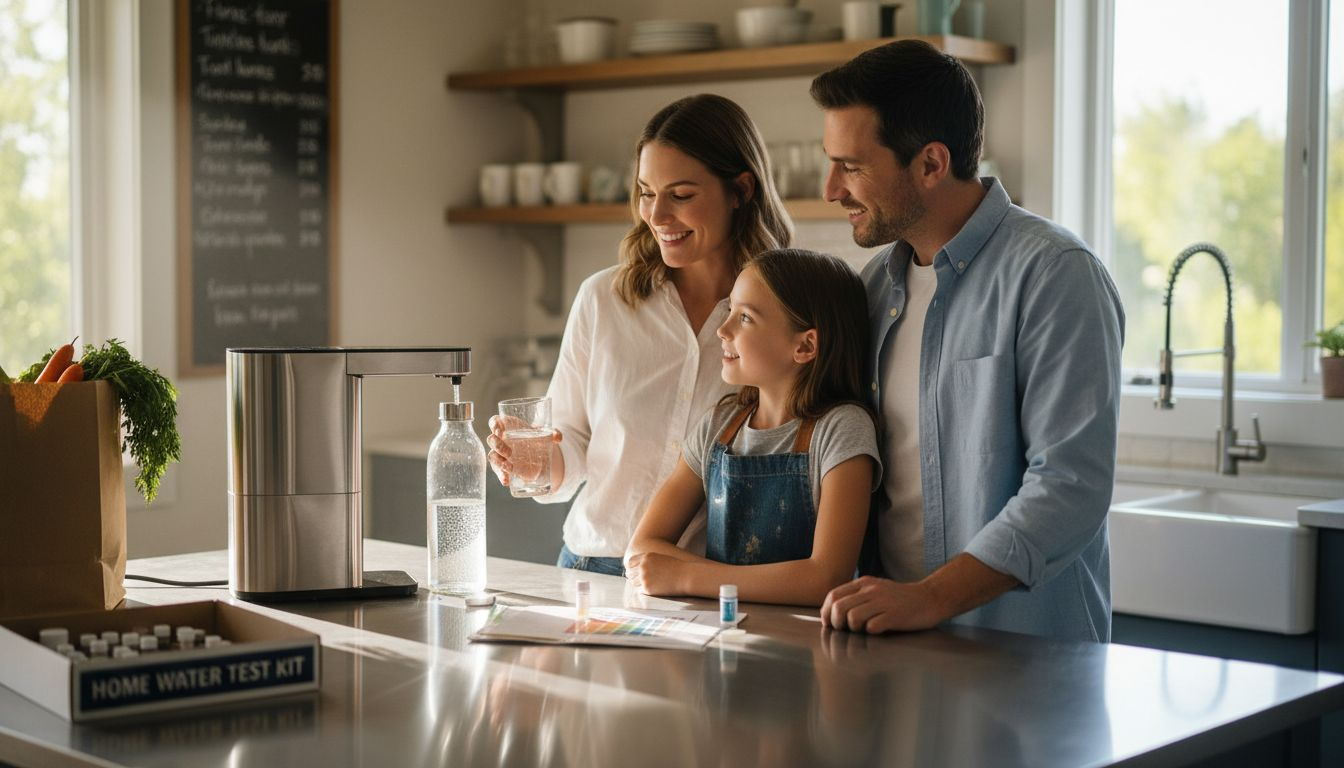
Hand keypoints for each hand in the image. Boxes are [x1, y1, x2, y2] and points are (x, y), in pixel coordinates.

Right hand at [486, 415, 560, 487]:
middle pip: (491, 440)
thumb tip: (558, 437)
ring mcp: (499, 454)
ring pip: (493, 456)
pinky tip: (506, 481)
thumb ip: (552, 433)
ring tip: (510, 467)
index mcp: (506, 426)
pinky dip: (501, 476)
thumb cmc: (535, 437)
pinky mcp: (502, 467)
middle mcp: (500, 440)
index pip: (494, 422)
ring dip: (499, 461)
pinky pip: (498, 471)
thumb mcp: (544, 434)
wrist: (536, 453)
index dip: (493, 425)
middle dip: (497, 445)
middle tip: (508, 451)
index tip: (499, 430)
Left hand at [624, 552, 683, 595]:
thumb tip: (638, 569)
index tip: (633, 572)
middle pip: (630, 573)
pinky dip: (644, 590)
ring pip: (633, 582)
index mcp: (646, 557)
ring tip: (648, 584)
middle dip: (633, 577)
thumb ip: (648, 562)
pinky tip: (652, 589)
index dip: (631, 568)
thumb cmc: (676, 568)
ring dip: (638, 584)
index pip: (630, 563)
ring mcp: (644, 577)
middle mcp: (643, 566)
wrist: (686, 576)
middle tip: (638, 581)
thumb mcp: (660, 559)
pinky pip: (640, 590)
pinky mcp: (647, 588)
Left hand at [819, 576, 941, 633]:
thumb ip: (857, 596)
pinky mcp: (895, 616)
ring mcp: (883, 602)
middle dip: (836, 623)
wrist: (930, 598)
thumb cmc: (900, 598)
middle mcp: (871, 590)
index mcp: (864, 583)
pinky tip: (878, 630)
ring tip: (863, 630)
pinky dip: (871, 632)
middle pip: (839, 607)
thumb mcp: (875, 589)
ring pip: (853, 617)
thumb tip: (833, 612)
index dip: (826, 612)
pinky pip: (872, 627)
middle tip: (843, 630)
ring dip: (853, 629)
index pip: (833, 595)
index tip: (828, 623)